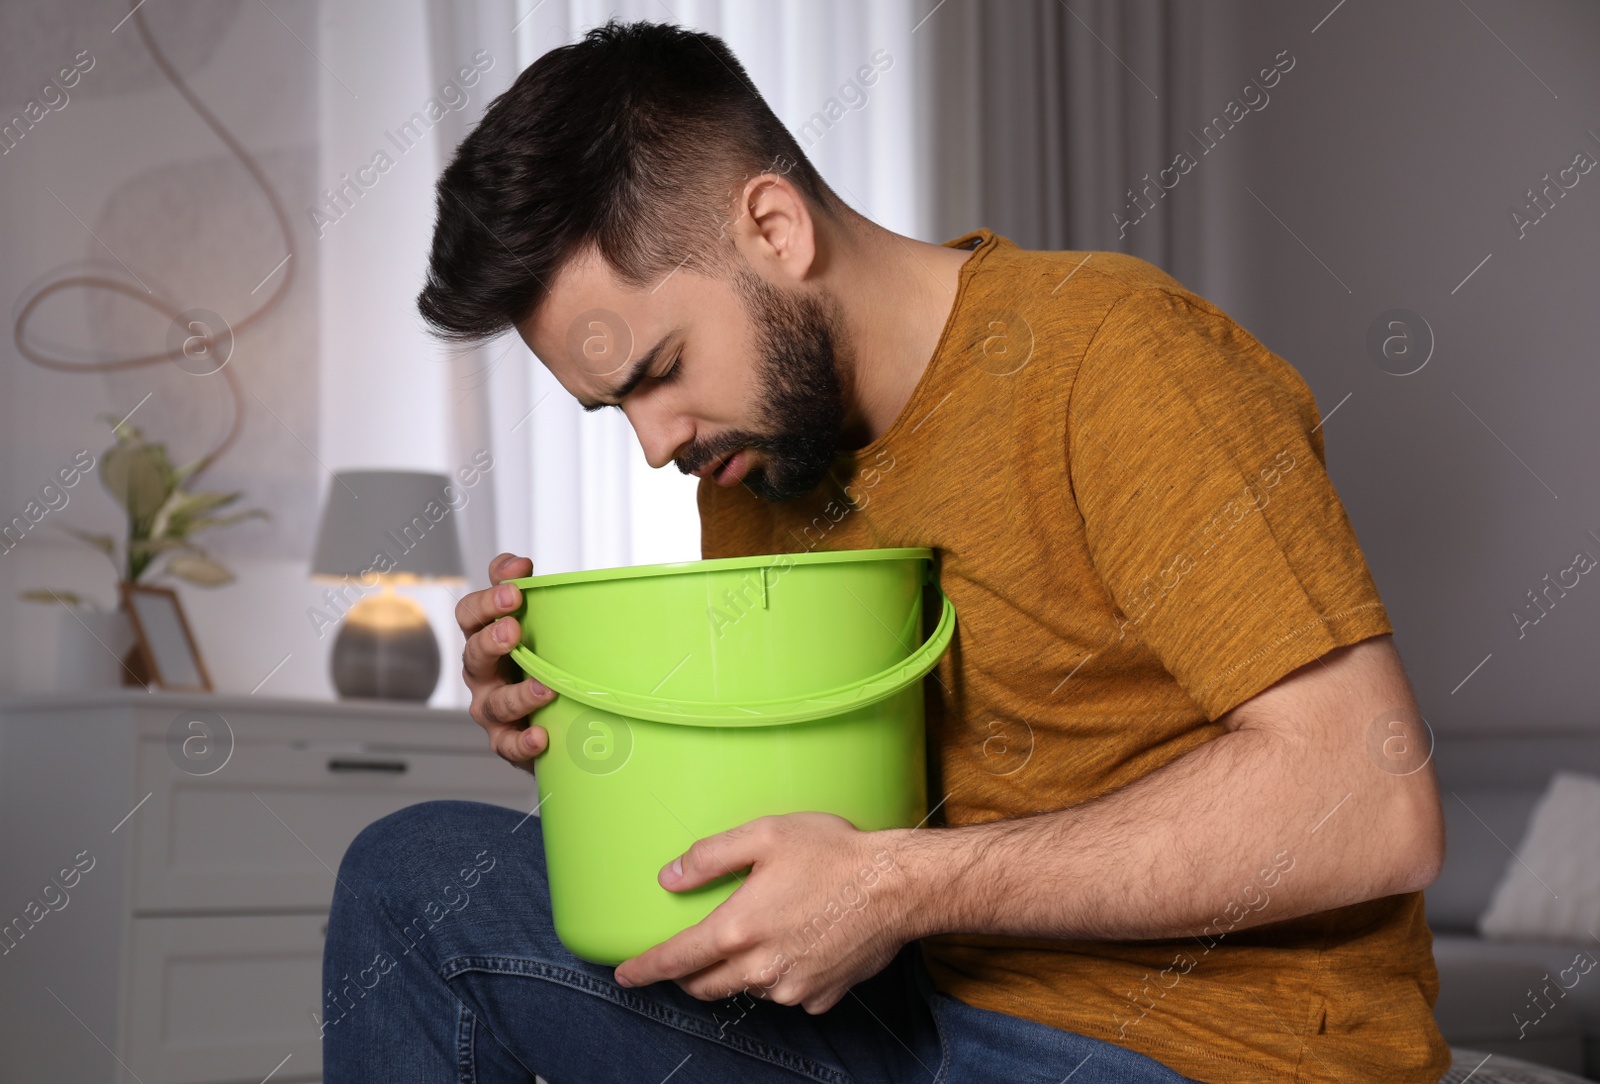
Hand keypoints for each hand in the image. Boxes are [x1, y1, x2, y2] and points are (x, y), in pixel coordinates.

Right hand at [455, 552, 555, 773]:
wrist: (552, 715)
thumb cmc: (536, 657)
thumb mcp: (531, 621)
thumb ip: (521, 588)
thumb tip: (520, 561)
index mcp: (484, 638)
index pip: (470, 615)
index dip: (487, 599)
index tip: (515, 587)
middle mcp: (481, 674)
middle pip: (473, 654)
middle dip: (491, 640)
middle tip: (513, 629)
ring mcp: (490, 709)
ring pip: (495, 703)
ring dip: (518, 694)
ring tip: (545, 688)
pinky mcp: (506, 742)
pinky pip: (509, 745)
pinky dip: (523, 742)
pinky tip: (541, 735)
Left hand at [612, 813, 911, 1012]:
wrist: (898, 887)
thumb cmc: (834, 855)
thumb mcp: (766, 835)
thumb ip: (710, 857)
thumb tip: (670, 876)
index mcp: (738, 929)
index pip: (676, 959)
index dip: (644, 969)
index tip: (625, 975)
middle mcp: (760, 968)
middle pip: (706, 985)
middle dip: (688, 976)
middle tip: (689, 956)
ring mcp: (792, 987)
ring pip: (748, 988)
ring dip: (741, 970)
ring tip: (764, 931)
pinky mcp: (821, 995)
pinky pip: (789, 992)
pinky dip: (784, 975)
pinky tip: (801, 943)